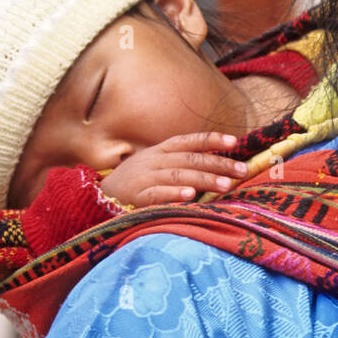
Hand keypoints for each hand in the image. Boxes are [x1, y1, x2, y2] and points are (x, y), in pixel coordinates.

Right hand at [97, 132, 248, 206]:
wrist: (95, 196)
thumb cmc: (134, 182)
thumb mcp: (156, 166)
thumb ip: (182, 165)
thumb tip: (217, 167)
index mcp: (160, 150)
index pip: (189, 141)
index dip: (212, 139)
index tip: (236, 141)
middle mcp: (154, 160)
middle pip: (190, 159)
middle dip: (218, 163)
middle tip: (241, 171)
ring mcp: (144, 178)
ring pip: (178, 175)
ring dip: (203, 179)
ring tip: (225, 184)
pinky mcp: (134, 197)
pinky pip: (156, 194)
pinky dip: (173, 193)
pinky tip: (190, 195)